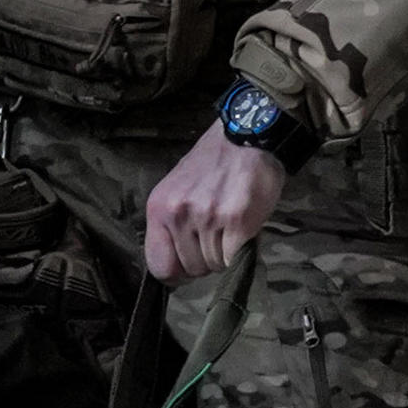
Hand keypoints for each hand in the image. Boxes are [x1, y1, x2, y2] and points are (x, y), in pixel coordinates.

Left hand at [144, 121, 286, 279]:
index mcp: (159, 208)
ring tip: (230, 226)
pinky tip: (242, 229)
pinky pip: (233, 258)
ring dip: (225, 254)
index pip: (159, 266)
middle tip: (217, 236)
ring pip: (214, 265)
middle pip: (191, 269)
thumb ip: (173, 225)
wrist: (247, 135)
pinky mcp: (236, 220)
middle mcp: (179, 213)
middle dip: (206, 260)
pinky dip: (240, 251)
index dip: (177, 272)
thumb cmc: (213, 164)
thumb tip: (178, 267)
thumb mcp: (178, 190)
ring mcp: (208, 217)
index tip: (188, 265)